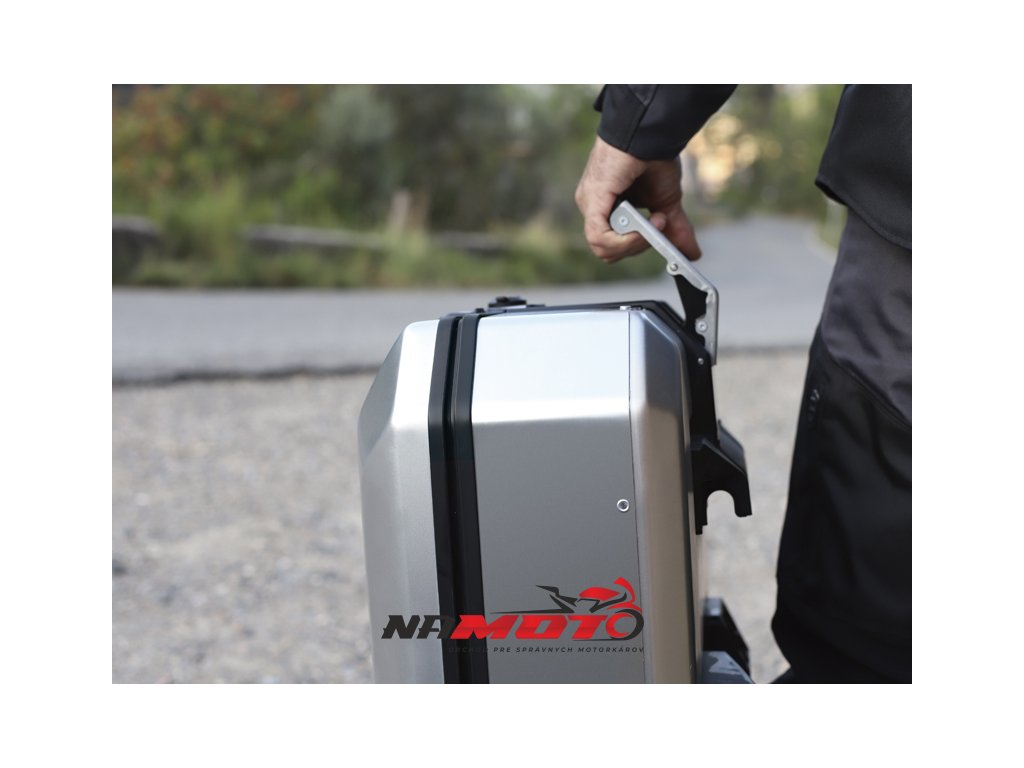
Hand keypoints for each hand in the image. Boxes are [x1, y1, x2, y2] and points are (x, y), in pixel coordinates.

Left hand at [575, 136, 701, 263]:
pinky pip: (600, 238)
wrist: (652, 134)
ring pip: (604, 249)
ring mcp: (590, 204)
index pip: (614, 246)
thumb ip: (675, 229)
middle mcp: (593, 207)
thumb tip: (692, 253)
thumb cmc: (654, 159)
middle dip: (639, 245)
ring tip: (656, 219)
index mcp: (606, 209)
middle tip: (660, 223)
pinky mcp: (592, 200)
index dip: (638, 247)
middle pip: (609, 251)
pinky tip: (644, 227)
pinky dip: (625, 241)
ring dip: (637, 241)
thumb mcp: (668, 202)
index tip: (662, 237)